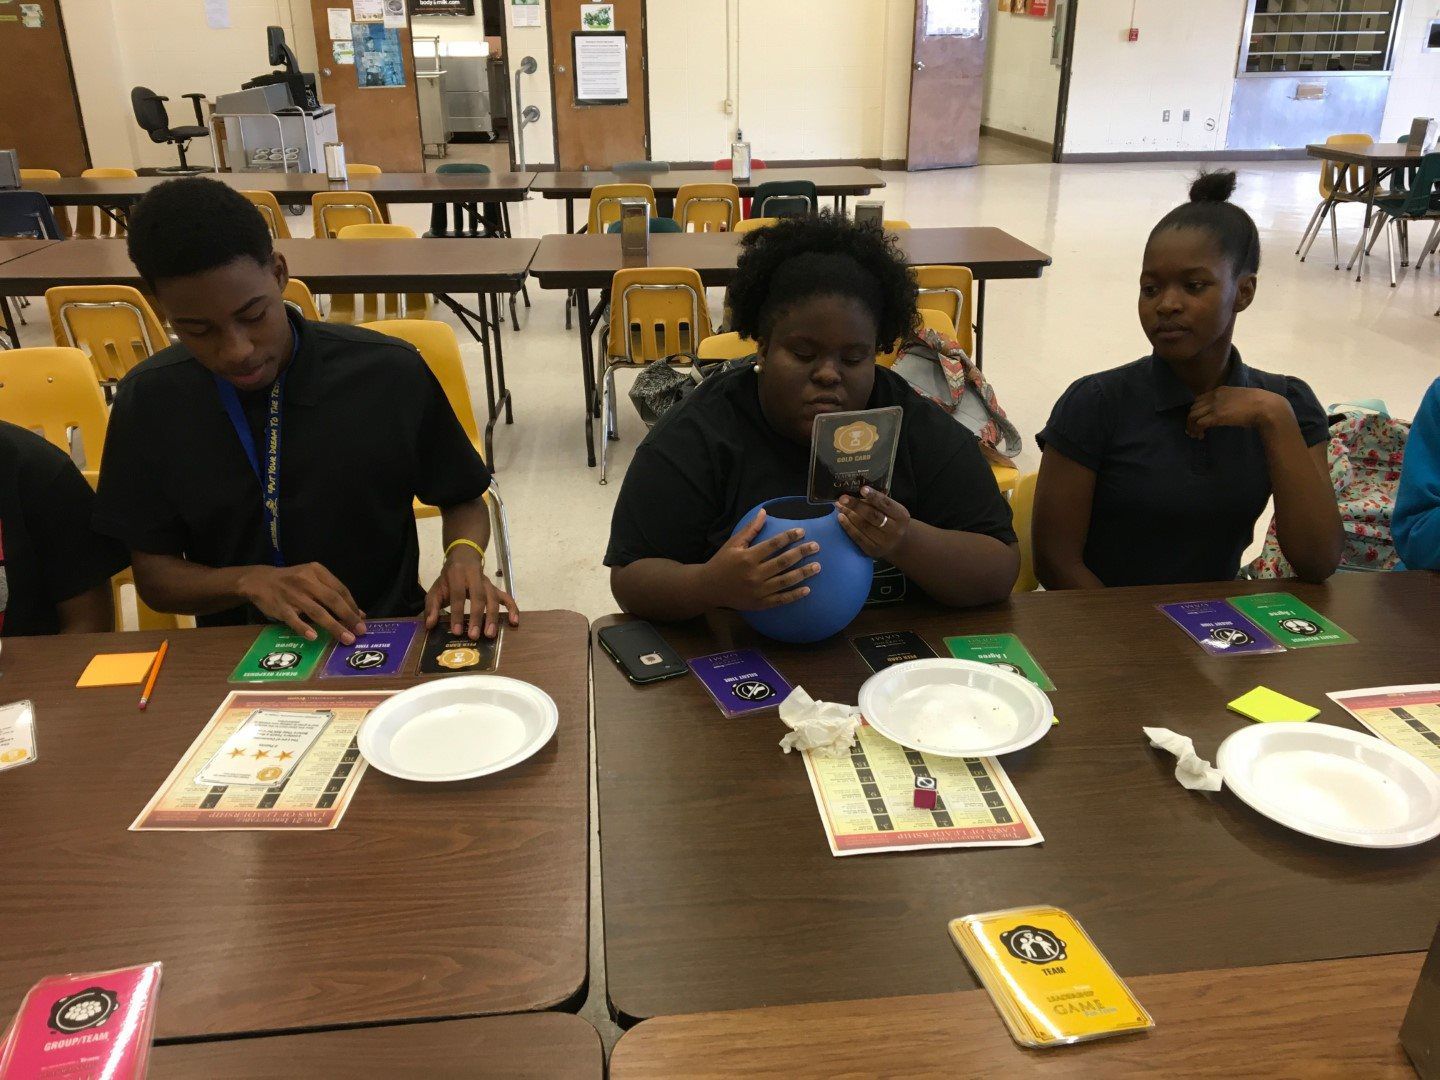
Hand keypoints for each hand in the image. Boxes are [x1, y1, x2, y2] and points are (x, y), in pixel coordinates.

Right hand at [237, 563, 366, 643]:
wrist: (259, 580)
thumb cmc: (293, 582)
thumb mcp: (312, 579)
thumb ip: (333, 593)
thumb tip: (359, 614)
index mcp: (317, 571)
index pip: (340, 589)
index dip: (353, 605)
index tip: (362, 620)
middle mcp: (306, 580)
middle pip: (332, 600)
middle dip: (348, 616)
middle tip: (360, 631)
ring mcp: (292, 594)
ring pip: (317, 611)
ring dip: (334, 626)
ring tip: (346, 638)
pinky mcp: (280, 607)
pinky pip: (294, 619)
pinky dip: (304, 628)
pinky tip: (314, 637)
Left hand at [424, 543, 518, 638]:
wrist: (463, 557)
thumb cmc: (448, 579)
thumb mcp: (435, 589)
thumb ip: (431, 606)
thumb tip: (430, 625)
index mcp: (457, 575)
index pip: (458, 595)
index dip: (458, 613)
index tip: (457, 631)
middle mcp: (475, 577)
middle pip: (478, 597)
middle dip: (478, 617)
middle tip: (475, 636)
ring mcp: (487, 583)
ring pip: (493, 598)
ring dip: (493, 617)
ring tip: (490, 634)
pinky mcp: (495, 588)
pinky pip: (506, 597)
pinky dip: (512, 608)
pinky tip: (514, 621)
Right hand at [704, 508, 821, 610]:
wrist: (709, 588)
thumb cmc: (722, 562)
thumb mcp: (733, 544)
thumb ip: (750, 529)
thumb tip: (764, 512)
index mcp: (748, 557)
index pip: (773, 545)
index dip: (788, 537)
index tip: (802, 532)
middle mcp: (754, 574)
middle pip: (783, 562)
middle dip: (801, 553)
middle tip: (816, 546)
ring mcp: (758, 590)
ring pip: (785, 581)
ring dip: (803, 573)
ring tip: (817, 566)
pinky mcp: (759, 604)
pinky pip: (780, 600)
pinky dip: (794, 595)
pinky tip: (807, 589)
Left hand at [838, 487, 909, 558]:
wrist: (899, 544)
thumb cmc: (892, 520)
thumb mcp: (892, 510)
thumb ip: (878, 503)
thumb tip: (856, 494)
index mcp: (901, 516)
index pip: (886, 505)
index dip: (874, 497)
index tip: (862, 489)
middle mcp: (894, 530)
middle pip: (873, 516)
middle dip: (856, 506)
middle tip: (843, 498)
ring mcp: (883, 542)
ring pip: (864, 526)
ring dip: (849, 515)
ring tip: (839, 506)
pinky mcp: (873, 550)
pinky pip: (858, 537)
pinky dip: (848, 527)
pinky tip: (841, 518)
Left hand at [1187, 387, 1292, 438]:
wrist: (1265, 406)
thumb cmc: (1258, 404)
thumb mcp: (1240, 399)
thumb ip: (1230, 402)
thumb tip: (1227, 413)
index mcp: (1220, 390)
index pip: (1199, 399)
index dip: (1197, 410)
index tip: (1198, 420)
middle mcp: (1214, 396)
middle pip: (1193, 407)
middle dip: (1191, 419)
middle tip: (1194, 430)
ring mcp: (1215, 406)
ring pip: (1193, 416)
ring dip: (1191, 426)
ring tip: (1195, 435)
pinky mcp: (1217, 416)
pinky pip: (1199, 423)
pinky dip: (1196, 430)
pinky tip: (1201, 436)